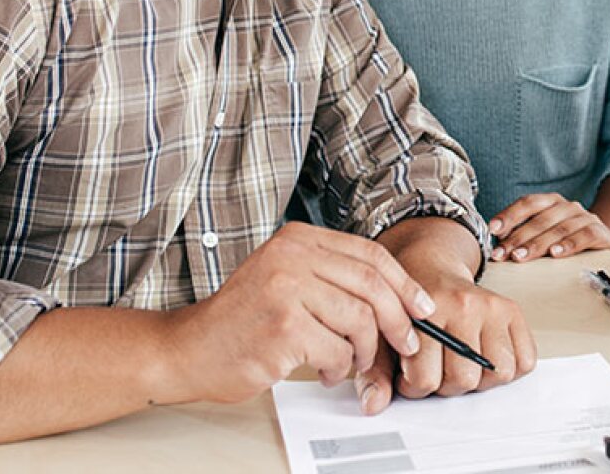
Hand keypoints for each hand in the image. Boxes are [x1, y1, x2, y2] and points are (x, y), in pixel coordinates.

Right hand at [161, 222, 434, 404]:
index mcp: (298, 239)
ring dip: (363, 351)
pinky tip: (323, 371)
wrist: (187, 349)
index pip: (369, 254)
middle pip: (372, 284)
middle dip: (397, 319)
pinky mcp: (284, 326)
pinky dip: (338, 367)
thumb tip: (398, 298)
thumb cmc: (241, 321)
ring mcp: (287, 289)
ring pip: (360, 320)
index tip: (421, 307)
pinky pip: (337, 350)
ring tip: (347, 362)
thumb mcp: (286, 279)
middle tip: (404, 343)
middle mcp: (292, 256)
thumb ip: (332, 278)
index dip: (403, 283)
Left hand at [356, 231, 536, 409]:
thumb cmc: (409, 305)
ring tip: (463, 361)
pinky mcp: (512, 310)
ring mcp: (492, 306)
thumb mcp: (384, 334)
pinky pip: (525, 360)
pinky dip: (510, 367)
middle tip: (438, 366)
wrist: (429, 267)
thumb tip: (373, 405)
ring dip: (480, 378)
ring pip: (499, 373)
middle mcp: (464, 305)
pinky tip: (486, 355)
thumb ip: (374, 373)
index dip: (415, 387)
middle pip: (464, 379)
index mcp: (427, 312)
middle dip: (448, 384)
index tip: (412, 373)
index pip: (425, 379)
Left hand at [488, 193, 609, 261]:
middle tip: (502, 253)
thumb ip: (523, 235)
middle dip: (518, 238)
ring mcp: (585, 218)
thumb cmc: (565, 239)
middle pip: (540, 219)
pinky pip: (584, 236)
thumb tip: (497, 245)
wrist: (601, 242)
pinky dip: (569, 244)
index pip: (528, 203)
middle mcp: (567, 206)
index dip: (509, 215)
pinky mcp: (600, 232)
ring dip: (538, 244)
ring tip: (522, 256)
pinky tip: (556, 253)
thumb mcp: (544, 234)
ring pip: (559, 229)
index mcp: (551, 202)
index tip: (493, 229)